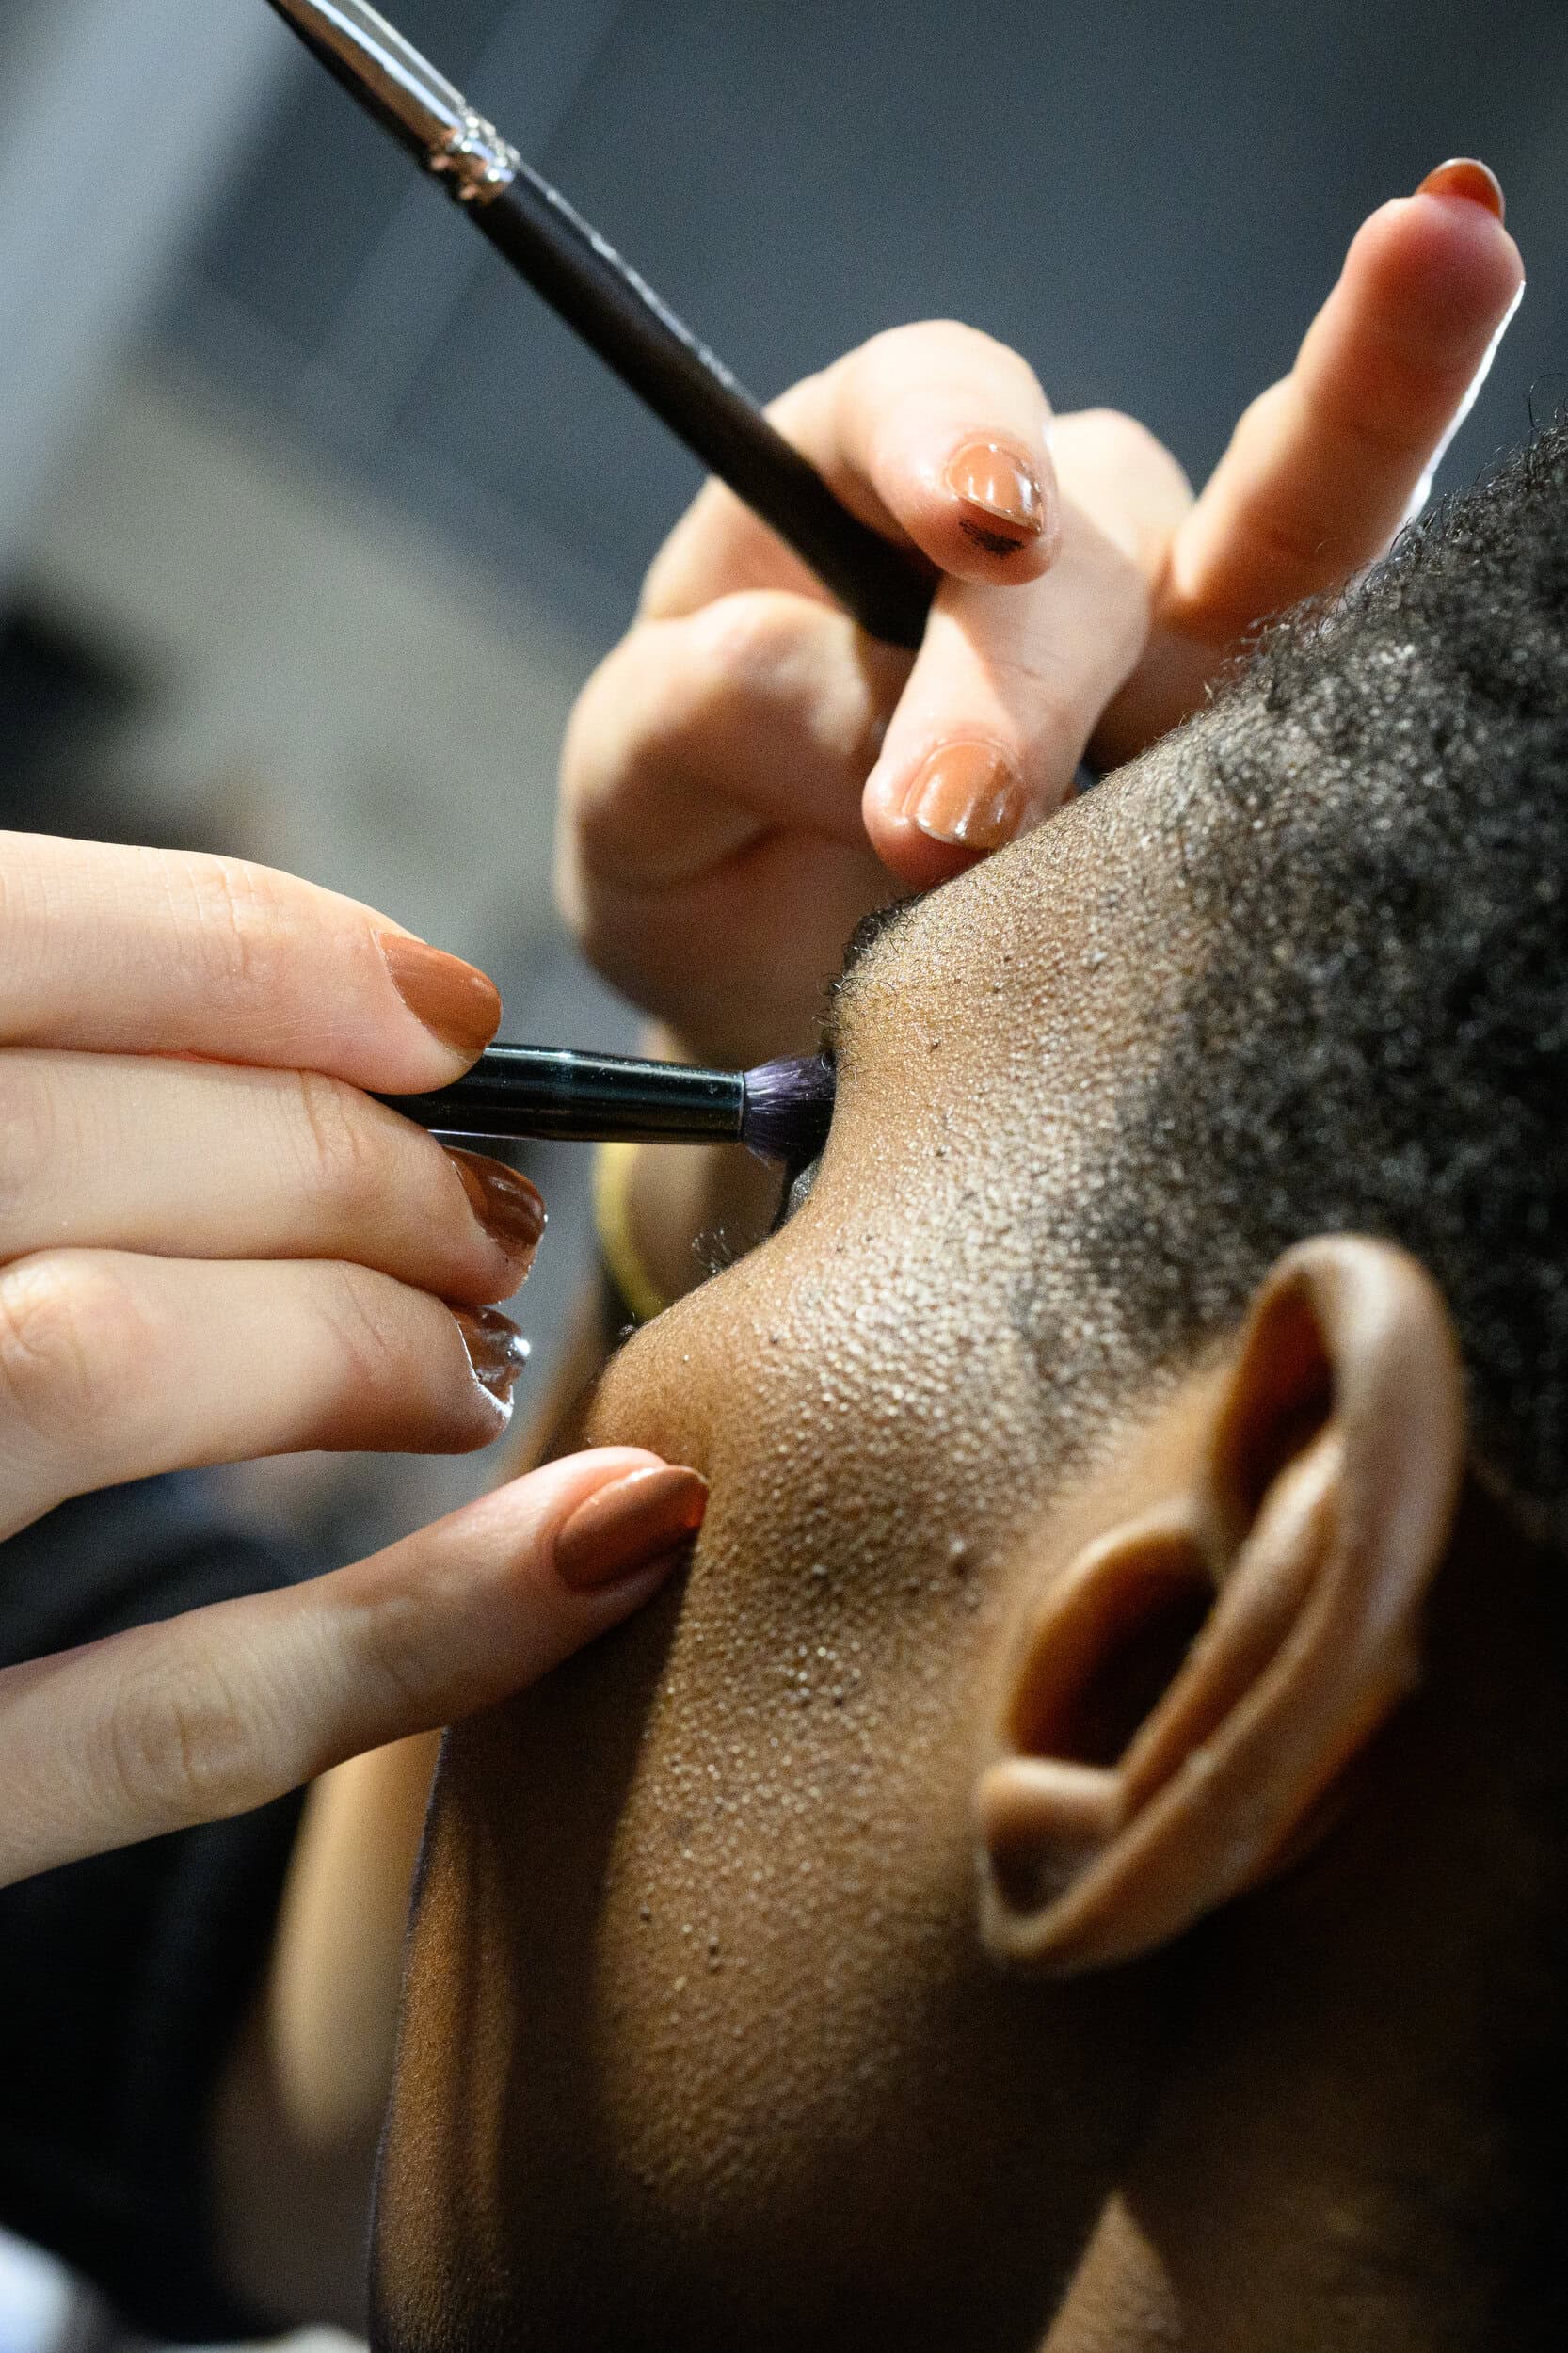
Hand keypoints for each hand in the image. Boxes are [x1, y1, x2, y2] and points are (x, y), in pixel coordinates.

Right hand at [0, 830, 695, 1877]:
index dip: (246, 954)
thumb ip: (12, 1115)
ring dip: (352, 1336)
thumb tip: (341, 1023)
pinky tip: (605, 1546)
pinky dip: (417, 1631)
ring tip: (471, 1357)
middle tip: (481, 1215)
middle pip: (62, 1143)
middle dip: (339, 1157)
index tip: (444, 1011)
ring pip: (90, 1362)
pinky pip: (163, 1728)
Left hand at [559, 161, 1521, 1069]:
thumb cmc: (702, 863)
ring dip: (1275, 638)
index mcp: (853, 481)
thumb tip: (837, 714)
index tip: (972, 527)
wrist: (785, 997)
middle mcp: (1025, 538)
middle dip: (1033, 664)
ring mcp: (1150, 642)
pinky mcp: (1230, 755)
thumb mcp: (632, 802)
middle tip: (942, 826)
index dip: (960, 435)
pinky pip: (1327, 705)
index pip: (927, 391)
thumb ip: (688, 730)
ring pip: (1268, 587)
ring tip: (1175, 796)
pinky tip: (1385, 734)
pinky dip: (1375, 696)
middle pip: (1092, 528)